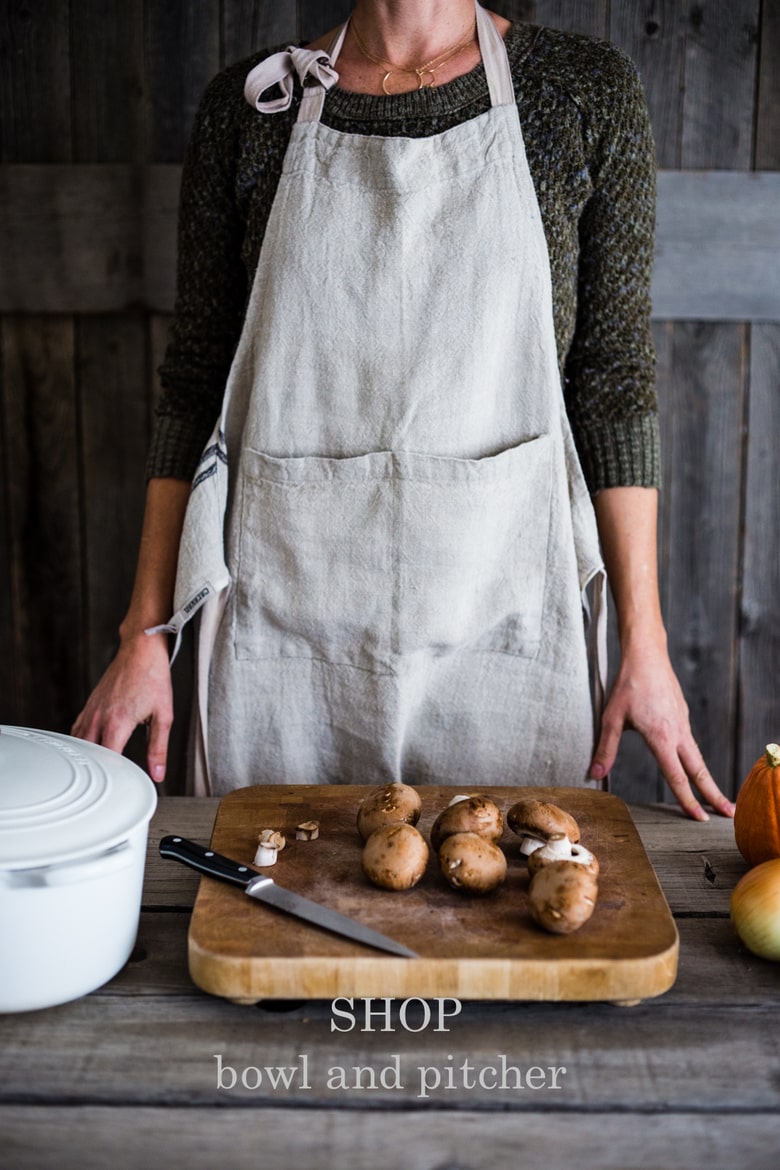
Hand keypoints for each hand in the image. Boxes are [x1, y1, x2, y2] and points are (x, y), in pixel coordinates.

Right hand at [71, 631, 172, 782]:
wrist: (140, 650)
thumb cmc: (153, 677)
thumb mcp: (163, 715)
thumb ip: (159, 747)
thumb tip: (158, 773)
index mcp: (118, 723)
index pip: (107, 761)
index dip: (112, 778)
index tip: (119, 787)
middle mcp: (99, 718)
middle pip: (88, 755)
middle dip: (95, 772)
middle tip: (105, 786)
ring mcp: (91, 711)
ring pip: (79, 743)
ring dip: (86, 758)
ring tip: (94, 773)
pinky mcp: (89, 705)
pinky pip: (77, 730)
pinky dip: (80, 743)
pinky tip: (88, 749)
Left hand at [588, 638, 735, 820]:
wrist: (647, 655)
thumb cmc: (628, 685)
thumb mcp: (611, 718)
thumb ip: (605, 749)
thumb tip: (595, 775)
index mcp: (662, 737)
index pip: (677, 776)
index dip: (688, 800)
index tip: (699, 818)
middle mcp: (678, 732)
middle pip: (700, 770)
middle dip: (714, 794)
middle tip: (729, 814)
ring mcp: (683, 723)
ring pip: (698, 757)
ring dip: (707, 778)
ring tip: (716, 797)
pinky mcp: (682, 714)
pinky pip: (691, 742)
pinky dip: (697, 760)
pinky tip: (692, 766)